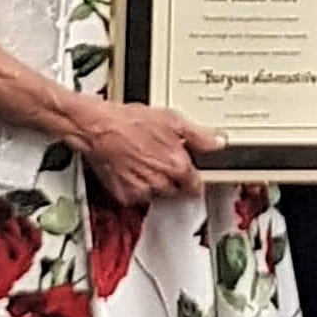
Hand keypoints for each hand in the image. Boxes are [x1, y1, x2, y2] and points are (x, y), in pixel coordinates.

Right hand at [79, 101, 224, 205]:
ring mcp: (142, 190)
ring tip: (146, 162)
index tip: (192, 177)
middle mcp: (161, 181)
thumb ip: (201, 136)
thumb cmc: (130, 121)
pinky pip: (138, 197)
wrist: (97, 127)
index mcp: (177, 166)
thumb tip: (219, 143)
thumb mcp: (172, 119)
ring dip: (156, 184)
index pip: (197, 187)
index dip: (194, 180)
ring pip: (157, 195)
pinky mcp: (124, 195)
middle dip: (174, 181)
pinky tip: (133, 169)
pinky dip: (137, 187)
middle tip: (164, 163)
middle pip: (177, 192)